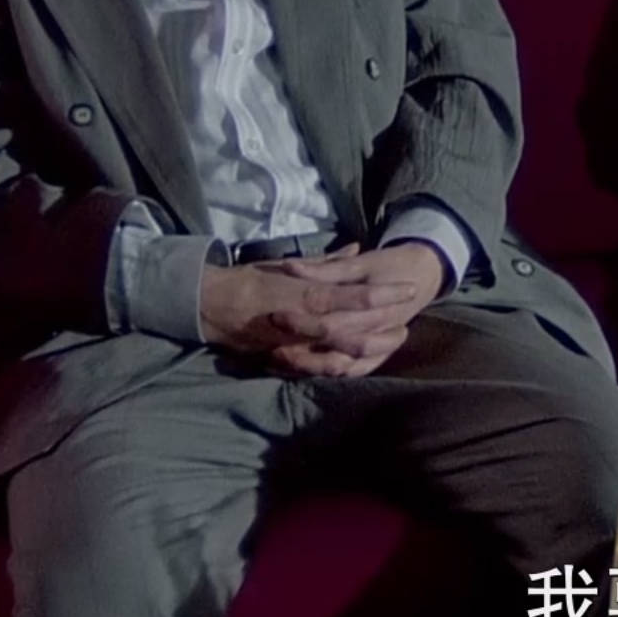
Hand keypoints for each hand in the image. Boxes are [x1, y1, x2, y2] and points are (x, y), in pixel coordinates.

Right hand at [196, 254, 420, 377]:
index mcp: (304, 293)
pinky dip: (349, 365)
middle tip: (408, 322)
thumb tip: (355, 248)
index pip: (352, 296)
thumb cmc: (249, 279)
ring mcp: (297, 345)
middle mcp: (304, 322)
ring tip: (395, 340)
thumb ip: (324, 261)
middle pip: (355, 329)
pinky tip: (367, 360)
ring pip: (344, 352)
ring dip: (373, 348)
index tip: (407, 289)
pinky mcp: (288, 360)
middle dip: (385, 327)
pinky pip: (324, 367)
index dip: (382, 295)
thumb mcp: (287, 264)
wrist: (209, 306)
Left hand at [271, 242, 447, 376]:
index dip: (301, 323)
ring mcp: (379, 348)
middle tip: (268, 350)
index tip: (274, 317)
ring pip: (341, 368)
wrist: (423, 276)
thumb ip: (326, 267)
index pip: (332, 323)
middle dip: (299, 354)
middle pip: (334, 352)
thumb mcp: (360, 263)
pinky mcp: (376, 356)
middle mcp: (376, 333)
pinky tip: (298, 371)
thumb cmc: (389, 266)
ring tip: (276, 363)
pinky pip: (351, 372)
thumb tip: (290, 266)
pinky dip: (325, 374)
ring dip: (309, 369)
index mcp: (373, 308)